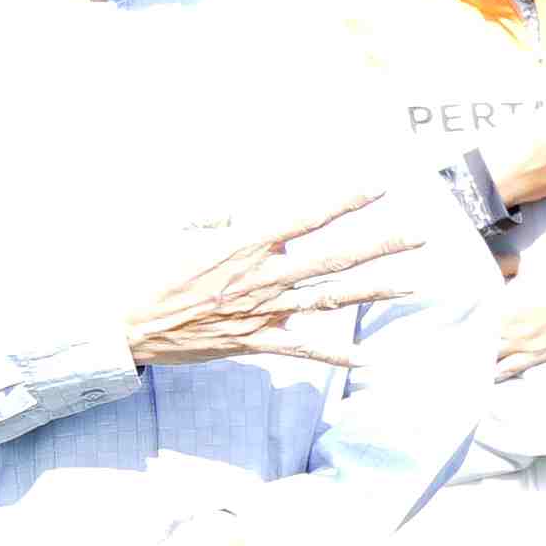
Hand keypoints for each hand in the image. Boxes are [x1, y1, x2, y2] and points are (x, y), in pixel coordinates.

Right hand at [131, 192, 421, 368]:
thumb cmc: (147, 271)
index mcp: (245, 242)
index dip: (345, 201)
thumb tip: (237, 212)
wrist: (124, 324)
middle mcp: (262, 276)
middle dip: (380, 245)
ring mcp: (262, 311)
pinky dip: (335, 354)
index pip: (306, 216)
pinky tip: (367, 358)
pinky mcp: (254, 341)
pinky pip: (303, 348)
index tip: (379, 187)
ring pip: (330, 299)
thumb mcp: (180, 231)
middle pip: (334, 257)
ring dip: (373, 291)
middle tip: (420, 234)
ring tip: (411, 285)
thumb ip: (216, 219)